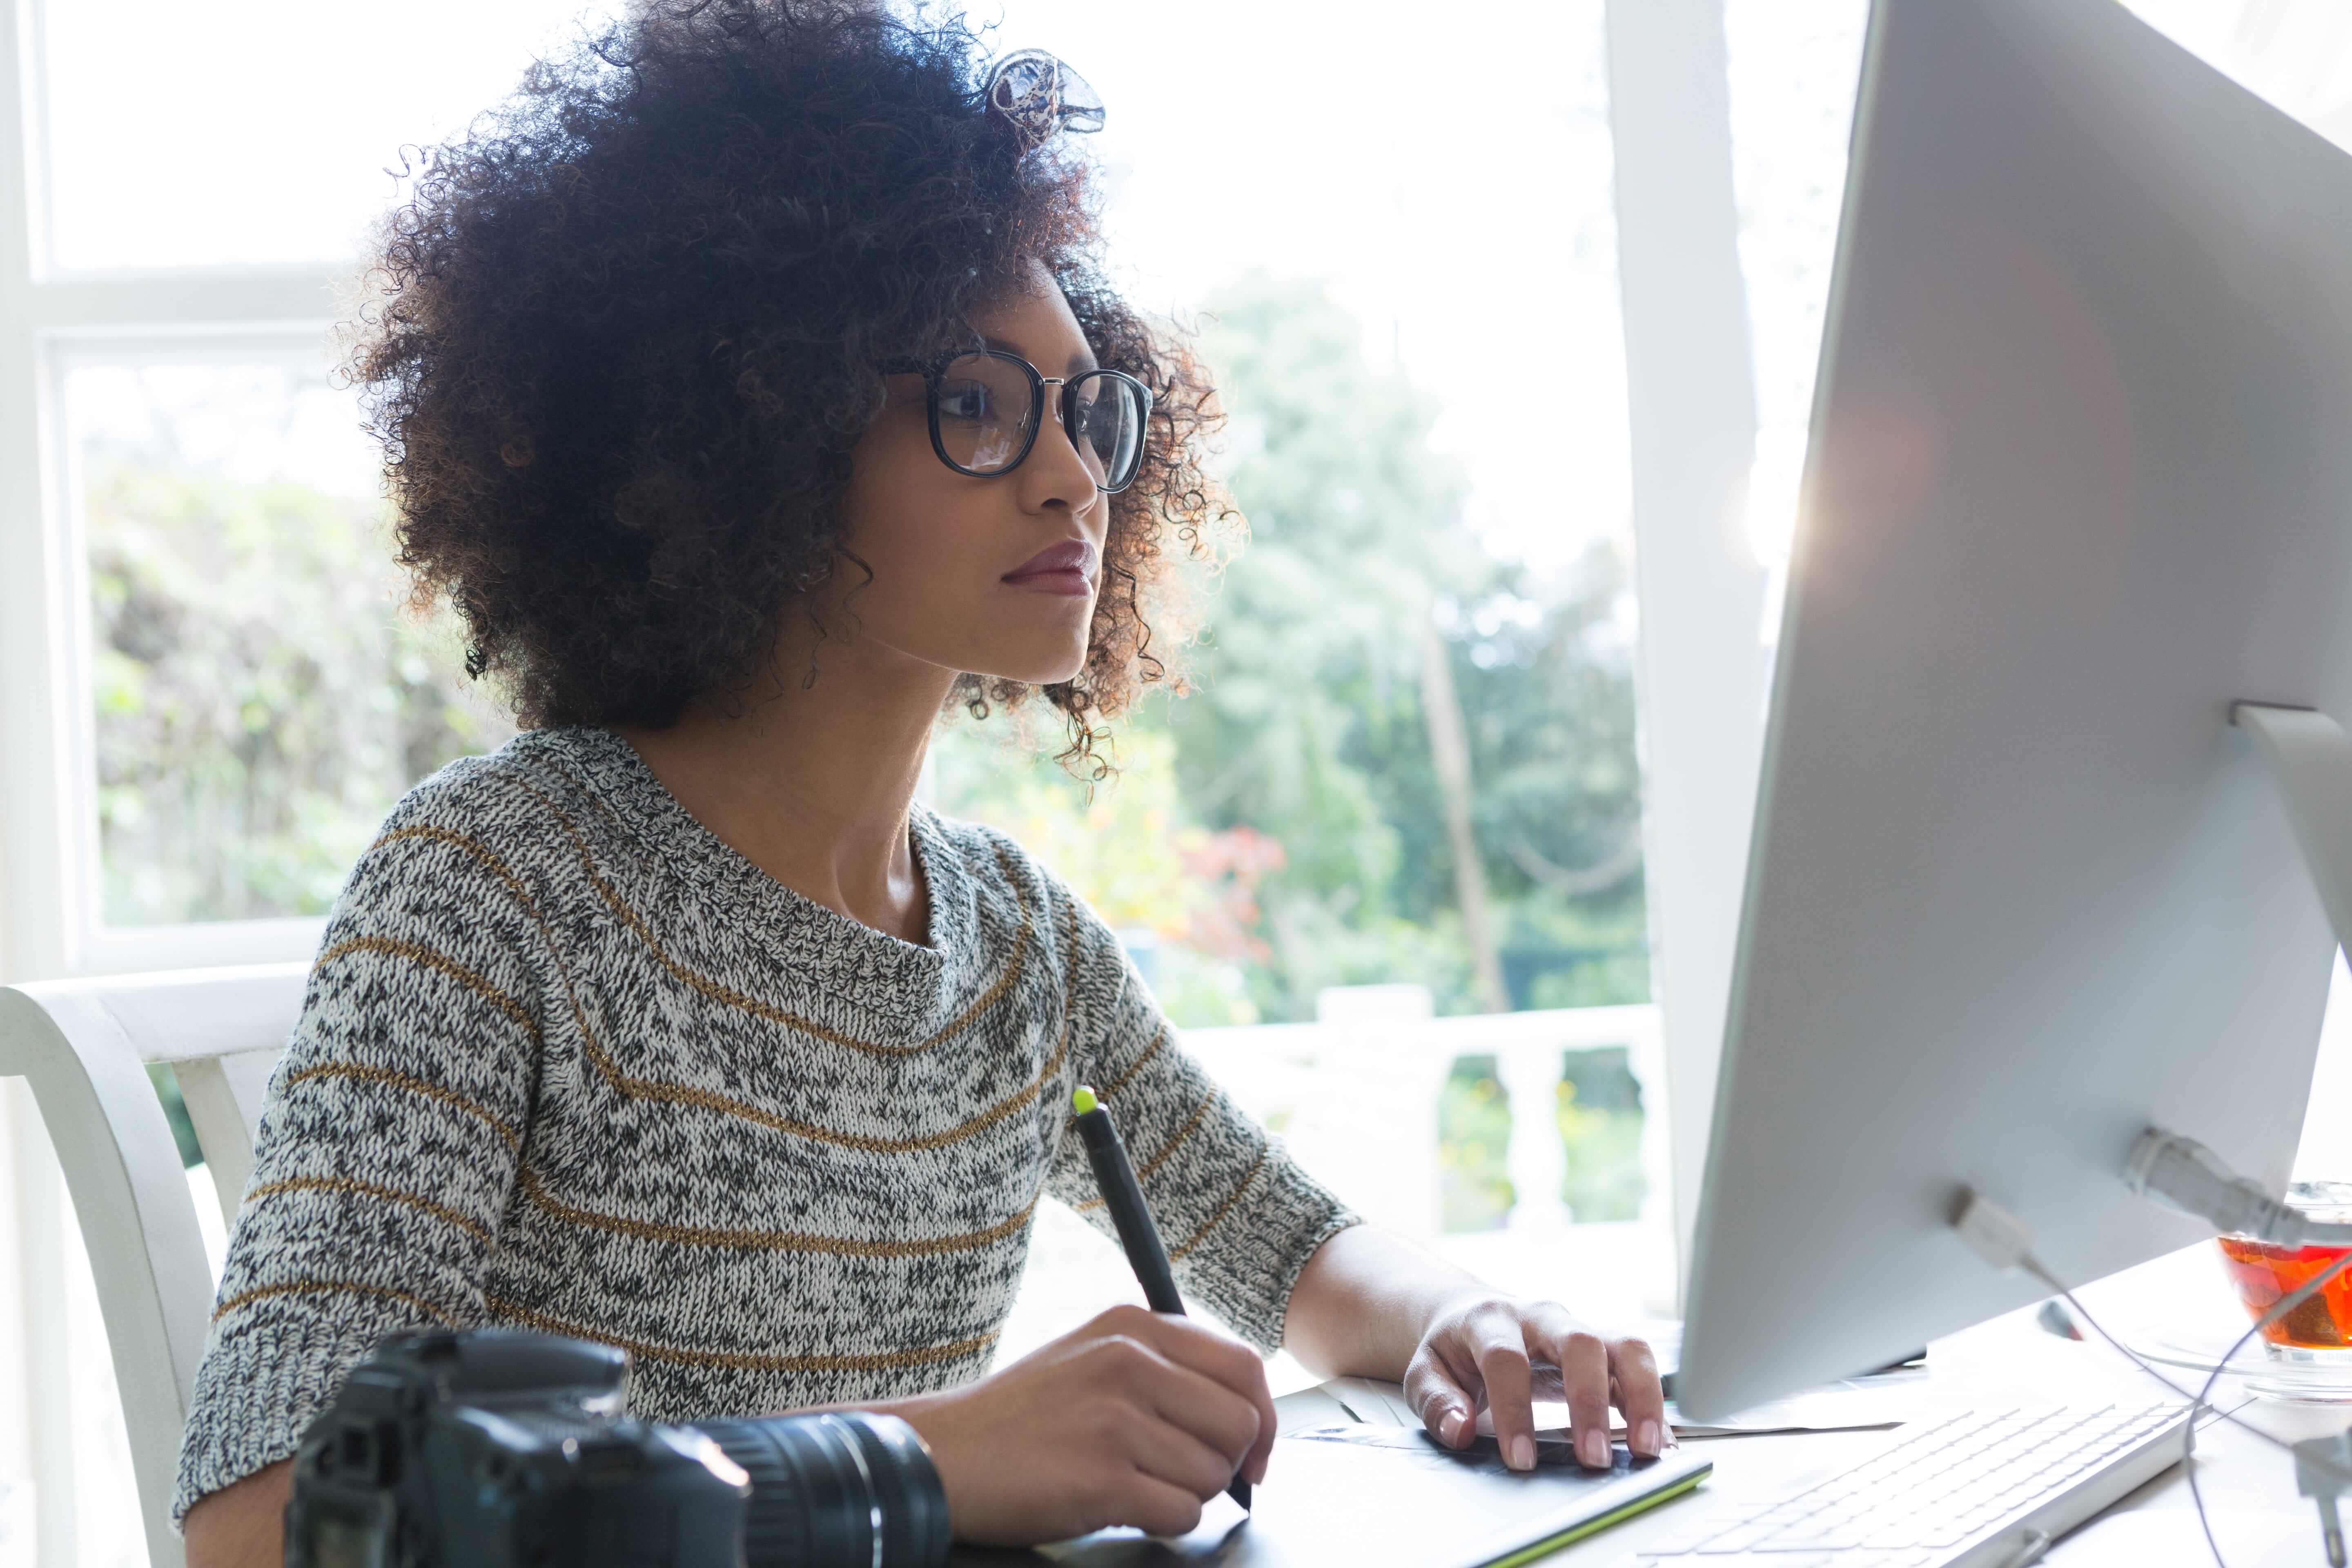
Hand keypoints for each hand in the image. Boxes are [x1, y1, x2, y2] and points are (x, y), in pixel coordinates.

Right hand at [888, 1304, 1275, 1544]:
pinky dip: (1163, 1523)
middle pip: (1240, 1423)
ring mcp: (1116, 1420)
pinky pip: (1181, 1514)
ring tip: (1137, 1486)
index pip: (1243, 1364)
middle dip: (1227, 1463)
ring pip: (1212, 1475)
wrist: (942, 1455)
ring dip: (1186, 1494)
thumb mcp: (1091, 1355)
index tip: (1255, 1450)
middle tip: (1188, 1476)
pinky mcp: (1103, 1479)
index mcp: (1133, 1326)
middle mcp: (1130, 1363)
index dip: (1263, 1417)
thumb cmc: (1019, 1416)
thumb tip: (1242, 1412)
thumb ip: (1162, 1366)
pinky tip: (1124, 1509)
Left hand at [1403, 1293, 1665, 1472]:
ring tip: (1646, 1449)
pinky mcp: (1604, 1349)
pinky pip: (1640, 1367)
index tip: (1520, 1460)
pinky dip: (1654, 1404)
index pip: (1506, 1359)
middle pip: (1579, 1341)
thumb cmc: (1452, 1350)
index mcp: (1490, 1320)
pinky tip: (1660, 1443)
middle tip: (1592, 1458)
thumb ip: (1436, 1401)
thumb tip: (1459, 1429)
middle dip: (1589, 1400)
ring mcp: (1578, 1329)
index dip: (1514, 1409)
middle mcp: (1541, 1317)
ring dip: (1642, 1397)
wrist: (1470, 1314)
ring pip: (1625, 1345)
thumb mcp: (1424, 1371)